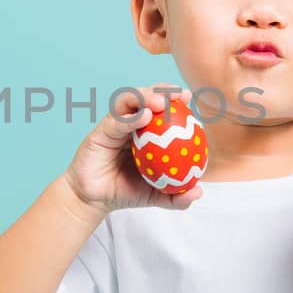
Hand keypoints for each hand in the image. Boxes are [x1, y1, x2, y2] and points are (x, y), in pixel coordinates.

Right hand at [64, 82, 203, 215]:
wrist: (94, 201)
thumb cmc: (125, 192)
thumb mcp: (156, 196)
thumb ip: (177, 195)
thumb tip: (198, 191)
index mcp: (145, 132)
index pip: (160, 109)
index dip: (174, 99)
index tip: (189, 97)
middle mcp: (129, 124)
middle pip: (145, 98)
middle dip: (162, 91)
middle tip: (178, 94)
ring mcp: (114, 126)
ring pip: (128, 102)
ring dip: (145, 96)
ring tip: (160, 102)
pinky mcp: (100, 133)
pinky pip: (116, 121)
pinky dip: (131, 117)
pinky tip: (145, 117)